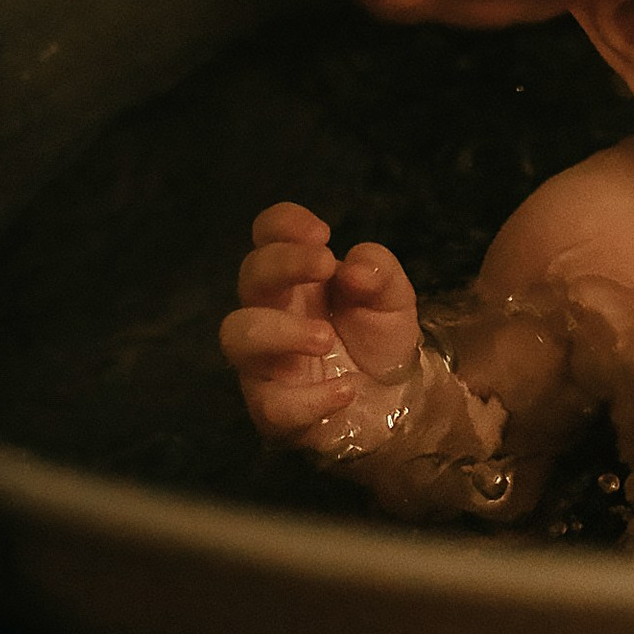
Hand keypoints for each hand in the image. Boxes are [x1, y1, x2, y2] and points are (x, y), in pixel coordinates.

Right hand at [220, 201, 422, 449]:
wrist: (395, 399)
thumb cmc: (380, 338)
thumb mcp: (393, 298)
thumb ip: (379, 272)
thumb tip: (354, 268)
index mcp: (297, 277)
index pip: (268, 235)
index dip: (283, 224)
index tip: (322, 233)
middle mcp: (272, 311)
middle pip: (250, 275)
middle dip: (283, 263)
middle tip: (325, 265)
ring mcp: (265, 361)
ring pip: (238, 336)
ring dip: (281, 331)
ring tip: (325, 338)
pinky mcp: (273, 408)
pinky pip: (271, 404)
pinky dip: (309, 398)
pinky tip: (345, 390)